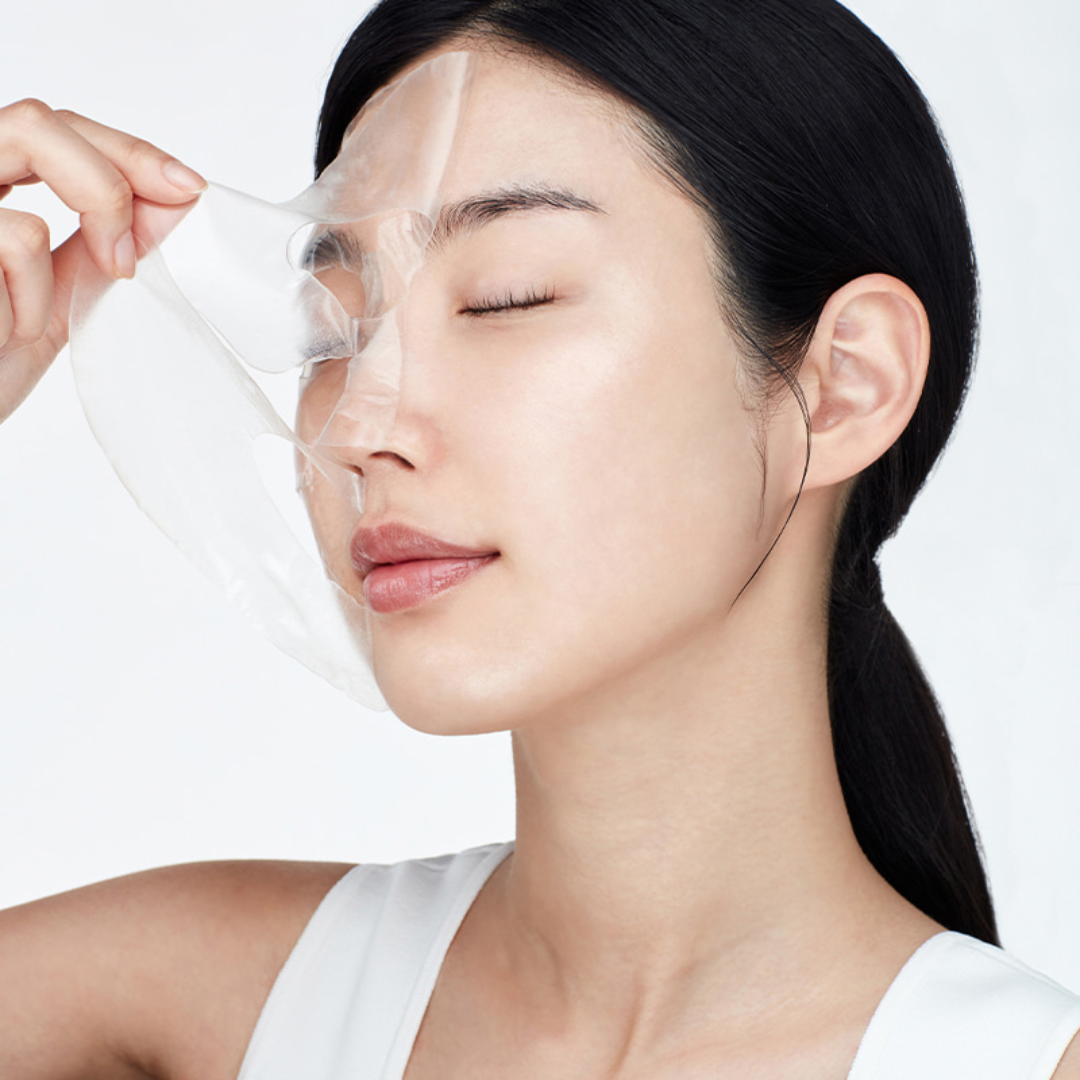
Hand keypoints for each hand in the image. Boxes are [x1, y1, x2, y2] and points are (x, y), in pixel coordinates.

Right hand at [0, 99, 205, 423]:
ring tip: (86, 287)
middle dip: (122, 162)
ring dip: (91, 214)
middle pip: (42, 116)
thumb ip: (107, 243)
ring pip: (33, 138)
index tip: (188, 188)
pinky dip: (36, 293)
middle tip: (173, 208)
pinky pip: (20, 236)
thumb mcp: (65, 294)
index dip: (128, 148)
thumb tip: (176, 203)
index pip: (58, 131)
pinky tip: (14, 331)